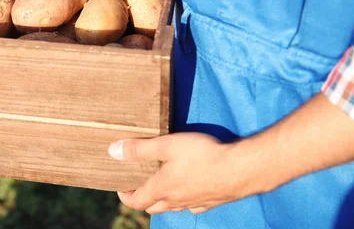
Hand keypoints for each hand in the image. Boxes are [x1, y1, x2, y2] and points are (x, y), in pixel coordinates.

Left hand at [108, 133, 258, 214]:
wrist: (241, 169)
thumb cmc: (202, 155)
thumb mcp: (166, 145)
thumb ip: (139, 149)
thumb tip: (112, 151)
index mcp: (162, 189)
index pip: (136, 202)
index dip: (125, 196)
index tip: (121, 187)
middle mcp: (176, 201)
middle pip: (153, 207)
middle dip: (143, 199)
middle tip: (138, 186)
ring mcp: (195, 203)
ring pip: (173, 207)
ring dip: (163, 200)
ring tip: (160, 186)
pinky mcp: (212, 201)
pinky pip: (193, 206)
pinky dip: (185, 200)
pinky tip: (189, 191)